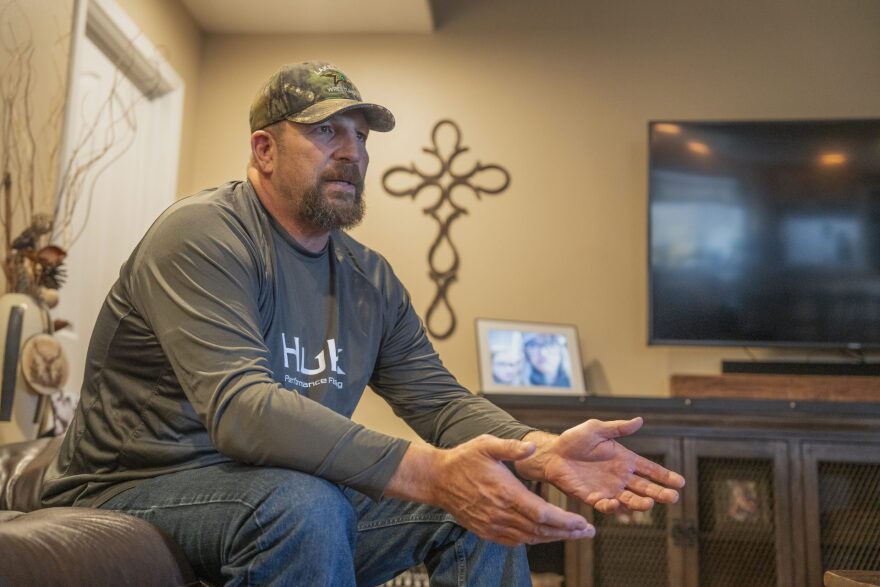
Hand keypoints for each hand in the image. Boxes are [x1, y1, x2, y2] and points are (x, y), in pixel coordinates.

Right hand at [431, 435, 595, 545]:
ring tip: (573, 535)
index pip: (542, 514)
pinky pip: (515, 542)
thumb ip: (511, 447)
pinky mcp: (486, 532)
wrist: (437, 479)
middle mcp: (500, 513)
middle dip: (567, 533)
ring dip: (553, 538)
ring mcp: (493, 525)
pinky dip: (533, 540)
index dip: (565, 522)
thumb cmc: (463, 460)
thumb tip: (532, 447)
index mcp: (505, 492)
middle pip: (541, 531)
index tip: (582, 522)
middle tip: (587, 532)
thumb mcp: (486, 445)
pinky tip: (544, 536)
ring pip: (530, 539)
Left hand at [515, 418, 684, 513]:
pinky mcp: (593, 497)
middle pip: (645, 487)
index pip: (650, 470)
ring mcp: (608, 488)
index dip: (665, 476)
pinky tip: (617, 504)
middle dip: (660, 493)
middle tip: (673, 498)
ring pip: (629, 499)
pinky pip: (606, 505)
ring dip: (639, 503)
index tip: (680, 482)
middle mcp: (620, 476)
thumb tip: (640, 420)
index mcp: (624, 459)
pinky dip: (613, 507)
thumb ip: (618, 428)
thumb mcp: (597, 429)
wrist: (553, 453)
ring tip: (649, 503)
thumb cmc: (574, 439)